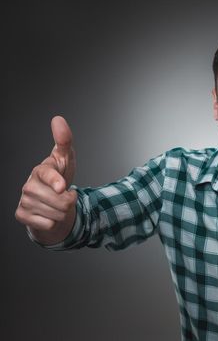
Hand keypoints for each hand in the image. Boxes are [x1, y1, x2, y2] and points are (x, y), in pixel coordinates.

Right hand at [15, 116, 77, 244]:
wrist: (51, 201)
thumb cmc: (59, 177)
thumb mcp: (66, 159)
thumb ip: (64, 140)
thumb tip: (58, 119)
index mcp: (41, 170)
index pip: (47, 175)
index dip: (55, 181)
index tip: (62, 186)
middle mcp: (29, 185)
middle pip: (60, 201)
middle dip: (70, 201)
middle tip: (65, 195)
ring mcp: (24, 200)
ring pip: (57, 214)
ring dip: (63, 212)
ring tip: (57, 204)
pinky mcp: (22, 215)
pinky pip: (48, 224)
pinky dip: (53, 222)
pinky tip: (48, 214)